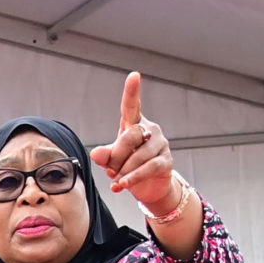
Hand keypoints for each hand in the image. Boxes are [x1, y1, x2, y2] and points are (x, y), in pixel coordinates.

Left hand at [91, 73, 183, 216]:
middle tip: (110, 171)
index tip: (134, 76)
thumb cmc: (128, 166)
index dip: (132, 91)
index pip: (132, 105)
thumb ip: (104, 155)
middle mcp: (150, 129)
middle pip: (130, 136)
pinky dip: (133, 177)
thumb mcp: (112, 160)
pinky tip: (123, 185)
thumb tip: (96, 154)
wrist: (148, 187)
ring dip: (124, 171)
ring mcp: (161, 144)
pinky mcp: (167, 161)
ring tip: (116, 181)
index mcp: (134, 123)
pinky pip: (148, 168)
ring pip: (139, 155)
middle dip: (116, 156)